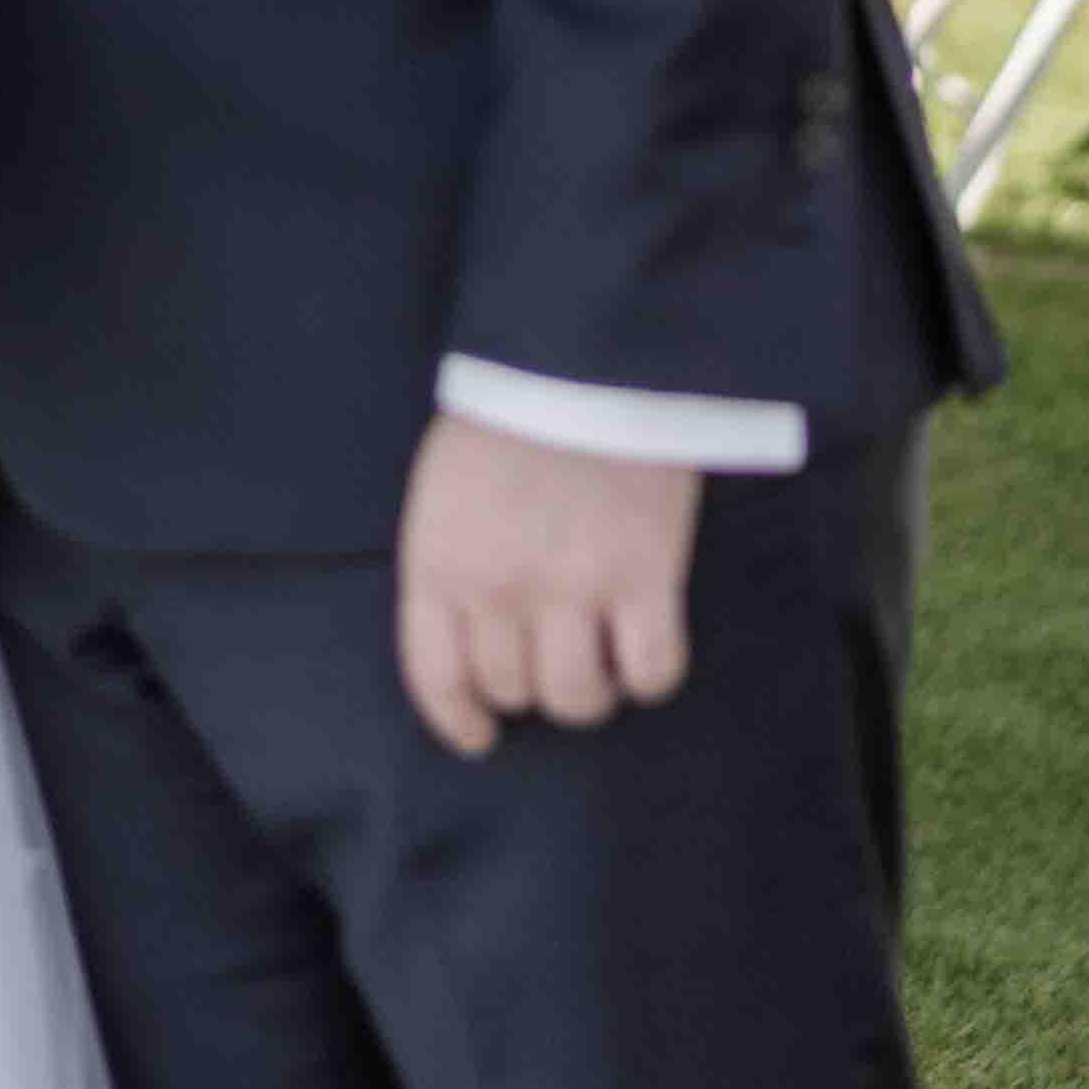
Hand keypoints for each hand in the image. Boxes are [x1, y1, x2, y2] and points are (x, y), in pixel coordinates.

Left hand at [395, 415, 698, 753]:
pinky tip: (647, 651)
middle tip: (555, 659)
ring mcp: (572, 586)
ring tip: (602, 662)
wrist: (583, 352)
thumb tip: (469, 636)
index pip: (437, 676)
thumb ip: (450, 561)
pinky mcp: (644, 576)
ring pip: (576, 698)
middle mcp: (498, 587)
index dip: (459, 719)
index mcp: (439, 560)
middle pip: (513, 689)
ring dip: (591, 693)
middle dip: (532, 687)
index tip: (481, 736)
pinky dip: (651, 676)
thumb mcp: (446, 487)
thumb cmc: (511, 412)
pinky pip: (651, 672)